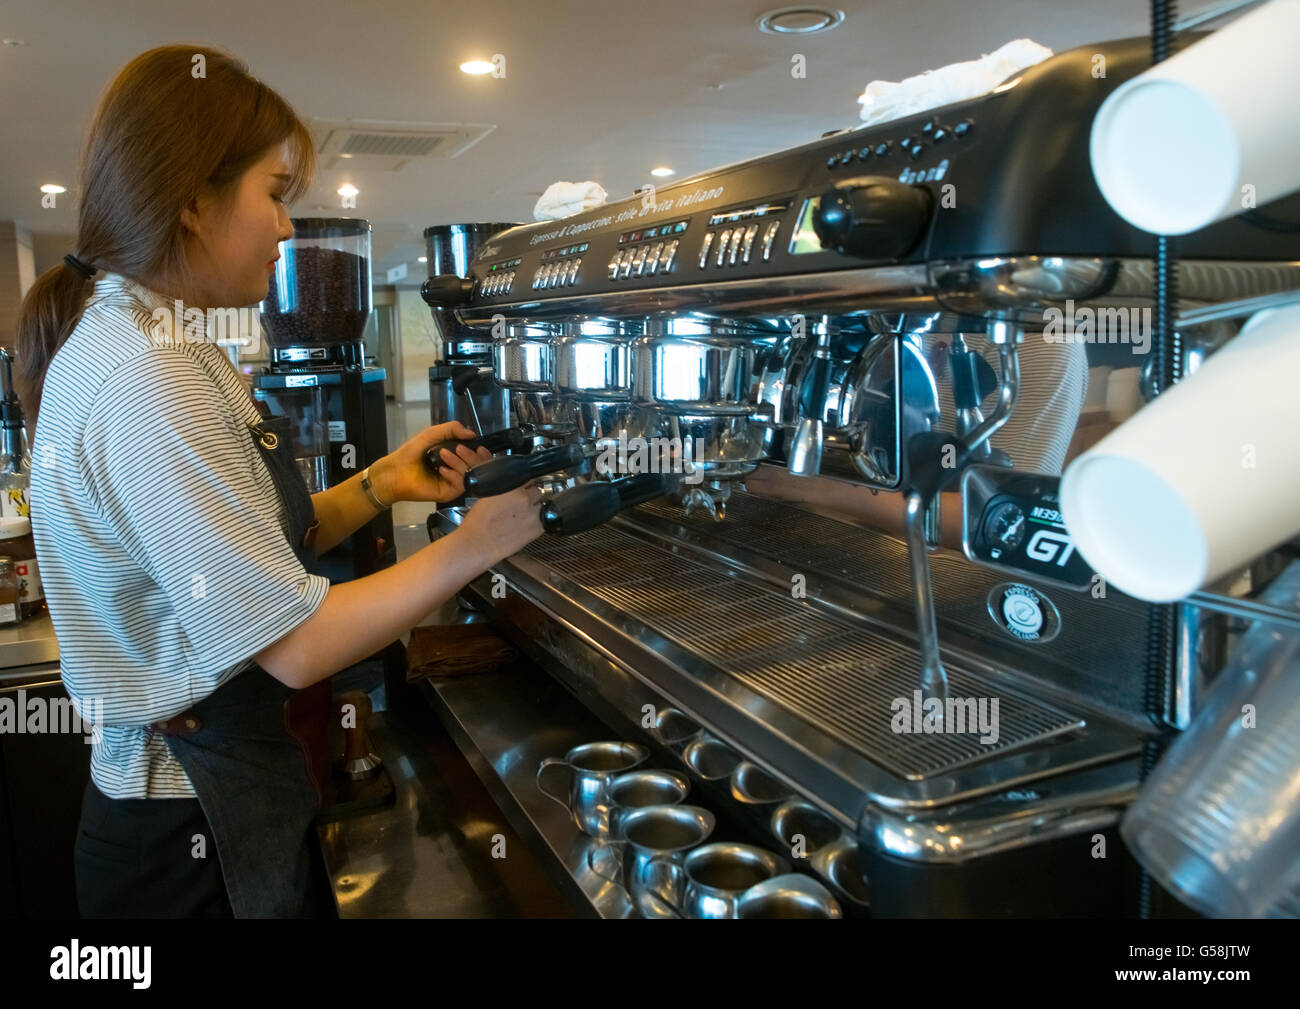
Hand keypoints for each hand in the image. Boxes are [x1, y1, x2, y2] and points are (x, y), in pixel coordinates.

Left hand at [370, 422, 491, 503]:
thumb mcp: (432, 434)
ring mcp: (454, 483)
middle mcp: (458, 470)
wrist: (395, 471)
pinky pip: (461, 485)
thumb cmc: (410, 454)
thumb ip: (451, 429)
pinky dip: (454, 476)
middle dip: (471, 456)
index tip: (477, 446)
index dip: (480, 451)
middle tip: (458, 449)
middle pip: (478, 466)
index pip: (478, 456)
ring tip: (444, 455)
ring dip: (460, 463)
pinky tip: (442, 470)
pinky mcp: (449, 493)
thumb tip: (471, 433)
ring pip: (471, 475)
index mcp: (457, 457)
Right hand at [457, 483, 544, 564]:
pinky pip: (543, 521)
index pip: (529, 480)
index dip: (527, 486)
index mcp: (513, 489)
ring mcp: (532, 514)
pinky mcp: (536, 529)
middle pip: (538, 492)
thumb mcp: (488, 496)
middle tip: (523, 506)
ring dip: (535, 510)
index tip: (526, 489)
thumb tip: (511, 490)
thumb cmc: (478, 523)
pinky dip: (537, 523)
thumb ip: (505, 491)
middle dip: (532, 497)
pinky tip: (524, 527)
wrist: (478, 543)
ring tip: (522, 518)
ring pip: (542, 506)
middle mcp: (524, 499)